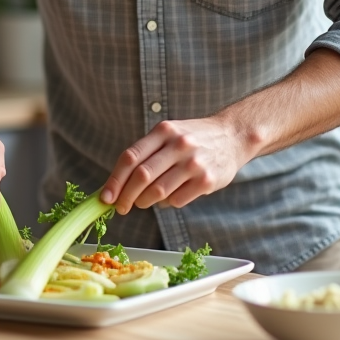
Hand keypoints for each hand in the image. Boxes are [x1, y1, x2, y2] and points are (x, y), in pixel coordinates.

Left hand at [100, 116, 249, 213]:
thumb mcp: (169, 134)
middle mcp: (178, 145)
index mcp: (164, 131)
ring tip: (143, 202)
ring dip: (145, 202)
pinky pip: (177, 200)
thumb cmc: (193, 138)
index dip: (114, 180)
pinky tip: (169, 197)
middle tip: (120, 207)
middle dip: (126, 197)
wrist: (233, 135)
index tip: (105, 198)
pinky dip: (167, 203)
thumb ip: (146, 154)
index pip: (130, 158)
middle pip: (142, 176)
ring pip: (158, 191)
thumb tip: (117, 185)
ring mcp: (194, 163)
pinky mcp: (207, 180)